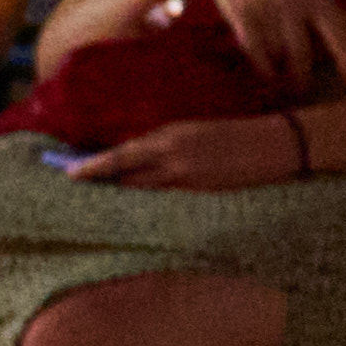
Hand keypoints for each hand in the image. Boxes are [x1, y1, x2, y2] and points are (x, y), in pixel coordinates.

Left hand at [69, 109, 319, 191]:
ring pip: (145, 196)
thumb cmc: (233, 134)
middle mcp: (174, 159)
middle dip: (103, 187)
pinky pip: (168, 205)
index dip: (94, 166)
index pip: (121, 156)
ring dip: (124, 200)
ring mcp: (188, 182)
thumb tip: (134, 159)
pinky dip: (152, 208)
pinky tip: (140, 213)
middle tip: (79, 195)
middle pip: (126, 180)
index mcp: (169, 137)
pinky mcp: (203, 197)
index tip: (70, 174)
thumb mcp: (192, 131)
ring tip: (102, 205)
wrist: (276, 144)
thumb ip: (163, 145)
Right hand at [167, 0, 345, 92]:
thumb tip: (342, 17)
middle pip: (304, 53)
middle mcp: (293, 1)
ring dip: (281, 73)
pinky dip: (263, 66)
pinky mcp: (242, 14)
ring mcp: (266, 8)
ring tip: (283, 84)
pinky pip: (256, 51)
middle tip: (303, 90)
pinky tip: (266, 72)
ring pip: (279, 55)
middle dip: (303, 78)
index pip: (339, 28)